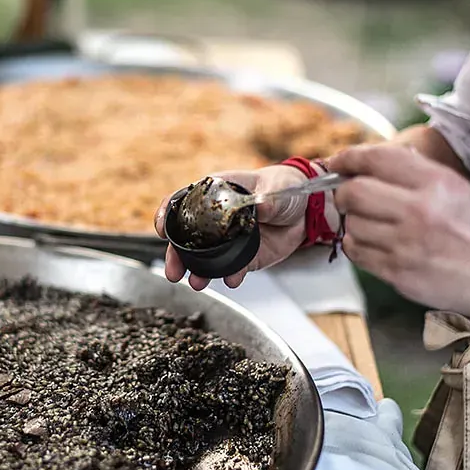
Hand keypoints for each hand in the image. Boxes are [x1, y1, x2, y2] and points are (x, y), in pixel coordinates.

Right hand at [154, 164, 338, 289]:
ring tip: (196, 282)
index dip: (168, 214)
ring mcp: (228, 240)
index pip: (183, 201)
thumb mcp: (276, 187)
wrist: (307, 210)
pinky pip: (232, 268)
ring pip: (205, 257)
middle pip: (187, 236)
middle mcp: (217, 218)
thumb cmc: (285, 187)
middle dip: (176, 254)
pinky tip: (232, 279)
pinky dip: (231, 275)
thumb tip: (260, 208)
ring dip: (197, 271)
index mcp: (216, 193)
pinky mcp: (244, 257)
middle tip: (173, 270)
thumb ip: (266, 198)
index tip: (162, 228)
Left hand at [329, 145, 469, 317]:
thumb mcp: (458, 187)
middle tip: (348, 197)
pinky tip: (374, 244)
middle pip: (353, 193)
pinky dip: (357, 246)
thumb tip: (374, 162)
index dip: (347, 157)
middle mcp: (418, 211)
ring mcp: (406, 245)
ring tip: (373, 225)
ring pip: (352, 226)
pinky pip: (357, 254)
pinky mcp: (399, 273)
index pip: (376, 158)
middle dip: (343, 193)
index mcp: (436, 182)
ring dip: (353, 223)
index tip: (336, 162)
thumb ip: (417, 173)